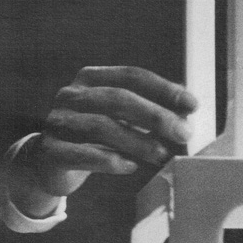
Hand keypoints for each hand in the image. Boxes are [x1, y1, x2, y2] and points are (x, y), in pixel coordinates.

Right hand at [10, 66, 197, 212]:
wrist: (49, 163)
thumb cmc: (96, 135)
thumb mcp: (120, 116)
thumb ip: (149, 110)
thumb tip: (187, 113)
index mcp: (92, 77)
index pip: (132, 76)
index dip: (164, 89)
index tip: (192, 105)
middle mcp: (72, 94)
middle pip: (118, 98)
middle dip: (155, 115)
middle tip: (183, 133)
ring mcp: (57, 121)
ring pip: (101, 126)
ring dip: (137, 141)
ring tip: (162, 154)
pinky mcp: (49, 150)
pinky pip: (81, 154)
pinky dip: (108, 160)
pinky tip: (130, 166)